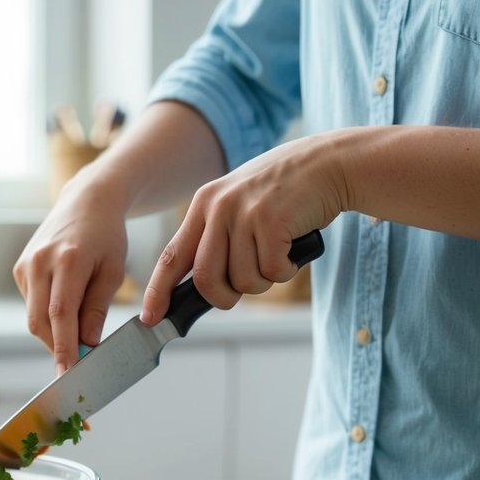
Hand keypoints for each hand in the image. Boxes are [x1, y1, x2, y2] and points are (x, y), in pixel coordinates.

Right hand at [13, 176, 128, 373]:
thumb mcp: (113, 271)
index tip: (68, 373)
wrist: (85, 203)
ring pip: (33, 317)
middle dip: (57, 346)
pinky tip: (66, 305)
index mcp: (68, 261)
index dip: (63, 348)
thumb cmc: (106, 237)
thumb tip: (88, 343)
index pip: (61, 315)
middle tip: (78, 363)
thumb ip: (98, 308)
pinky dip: (47, 316)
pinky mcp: (20, 269)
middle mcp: (40, 262)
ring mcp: (25, 265)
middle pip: (40, 321)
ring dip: (53, 332)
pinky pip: (32, 305)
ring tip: (78, 329)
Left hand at [140, 132, 349, 322]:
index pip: (171, 256)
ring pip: (243, 280)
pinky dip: (286, 271)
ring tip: (277, 255)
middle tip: (241, 292)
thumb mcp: (240, 204)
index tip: (150, 317)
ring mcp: (243, 212)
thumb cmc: (287, 192)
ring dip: (264, 281)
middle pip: (206, 279)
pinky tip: (293, 249)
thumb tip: (204, 286)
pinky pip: (272, 271)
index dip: (158, 291)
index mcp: (203, 204)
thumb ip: (218, 237)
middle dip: (224, 298)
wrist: (329, 162)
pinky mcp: (271, 219)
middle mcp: (217, 206)